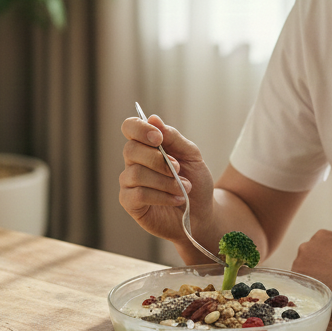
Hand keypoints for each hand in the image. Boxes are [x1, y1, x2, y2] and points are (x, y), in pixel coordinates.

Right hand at [119, 114, 215, 245]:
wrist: (202, 212)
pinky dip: (161, 196)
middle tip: (178, 168)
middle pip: (131, 150)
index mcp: (147, 146)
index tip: (158, 138)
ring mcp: (129, 183)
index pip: (130, 127)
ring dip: (165, 181)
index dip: (140, 129)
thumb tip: (153, 119)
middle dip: (158, 160)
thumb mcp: (192, 155)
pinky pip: (138, 194)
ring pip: (136, 174)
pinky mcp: (130, 203)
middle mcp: (134, 162)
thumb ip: (173, 137)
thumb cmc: (195, 181)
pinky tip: (176, 199)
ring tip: (183, 188)